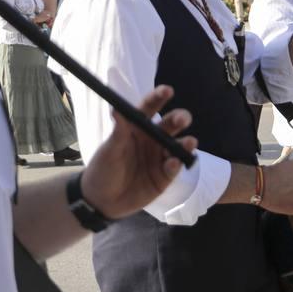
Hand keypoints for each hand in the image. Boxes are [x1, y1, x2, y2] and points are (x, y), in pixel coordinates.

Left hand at [81, 86, 196, 219]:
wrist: (102, 201)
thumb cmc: (102, 170)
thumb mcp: (108, 151)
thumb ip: (118, 132)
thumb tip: (117, 109)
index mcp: (137, 128)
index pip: (150, 109)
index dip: (159, 98)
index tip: (167, 90)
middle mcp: (152, 139)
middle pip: (171, 125)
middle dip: (180, 119)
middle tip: (183, 119)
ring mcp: (160, 158)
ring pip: (179, 145)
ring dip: (186, 142)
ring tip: (190, 142)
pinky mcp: (165, 176)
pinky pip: (174, 167)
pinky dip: (176, 164)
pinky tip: (173, 164)